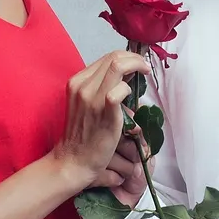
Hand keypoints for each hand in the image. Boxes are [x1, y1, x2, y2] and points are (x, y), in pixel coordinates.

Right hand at [50, 50, 149, 193]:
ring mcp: (91, 97)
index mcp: (77, 81)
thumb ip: (101, 89)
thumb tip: (125, 78)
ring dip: (137, 66)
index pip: (107, 57)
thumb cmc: (83, 136)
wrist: (73, 161)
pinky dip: (129, 89)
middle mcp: (82, 85)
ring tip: (144, 74)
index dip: (126, 58)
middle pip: (114, 57)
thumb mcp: (87, 105)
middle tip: (145, 69)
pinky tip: (133, 97)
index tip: (137, 67)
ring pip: (118, 65)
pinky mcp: (103, 111)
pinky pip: (120, 89)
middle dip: (135, 59)